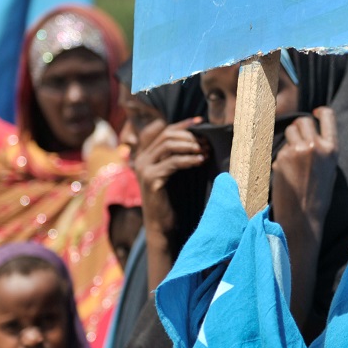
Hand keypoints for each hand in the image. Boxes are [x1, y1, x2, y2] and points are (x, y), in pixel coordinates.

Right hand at [132, 116, 204, 289]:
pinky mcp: (151, 179)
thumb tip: (199, 139)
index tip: (201, 122)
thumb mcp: (174, 173)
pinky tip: (201, 161)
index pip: (164, 130)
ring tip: (206, 151)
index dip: (183, 124)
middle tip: (207, 143)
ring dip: (191, 146)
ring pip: (169, 145)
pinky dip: (189, 159)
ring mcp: (144, 168)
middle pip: (167, 135)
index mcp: (145, 155)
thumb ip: (178, 156)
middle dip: (190, 136)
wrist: (161, 225)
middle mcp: (141, 159)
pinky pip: (173, 162)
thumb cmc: (171, 199)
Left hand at [271, 107, 339, 241]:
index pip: (328, 116)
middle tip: (298, 138)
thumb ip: (323, 149)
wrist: (302, 217)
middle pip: (303, 121)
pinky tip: (287, 175)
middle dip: (300, 126)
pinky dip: (282, 158)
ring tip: (293, 160)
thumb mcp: (329, 169)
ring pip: (289, 131)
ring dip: (290, 139)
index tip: (315, 112)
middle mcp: (315, 146)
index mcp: (331, 149)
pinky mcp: (281, 158)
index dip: (320, 111)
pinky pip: (281, 149)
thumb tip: (314, 133)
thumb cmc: (318, 196)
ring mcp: (296, 151)